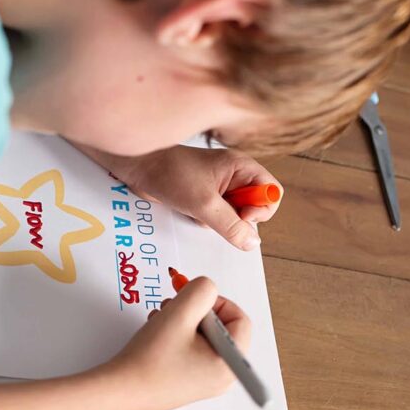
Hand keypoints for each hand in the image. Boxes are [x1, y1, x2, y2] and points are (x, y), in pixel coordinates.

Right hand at [104, 277, 250, 409]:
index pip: (240, 319)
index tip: (190, 301)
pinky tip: (158, 336)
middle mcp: (222, 377)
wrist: (118, 393)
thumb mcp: (179, 313)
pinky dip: (176, 336)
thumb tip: (207, 289)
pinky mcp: (187, 382)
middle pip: (221, 327)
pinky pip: (192, 350)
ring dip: (183, 321)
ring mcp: (205, 382)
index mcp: (229, 364)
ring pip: (204, 336)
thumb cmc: (150, 359)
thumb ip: (201, 291)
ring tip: (161, 322)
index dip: (216, 302)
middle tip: (173, 309)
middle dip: (196, 312)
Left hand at [120, 145, 282, 250]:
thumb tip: (252, 242)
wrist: (137, 167)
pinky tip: (189, 211)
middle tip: (217, 216)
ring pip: (234, 215)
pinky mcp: (205, 196)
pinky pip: (216, 217)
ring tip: (199, 211)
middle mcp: (235, 175)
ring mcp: (220, 186)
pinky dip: (205, 220)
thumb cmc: (169, 173)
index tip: (242, 216)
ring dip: (218, 221)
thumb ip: (230, 224)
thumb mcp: (203, 203)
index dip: (261, 208)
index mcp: (242, 167)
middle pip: (254, 206)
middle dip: (236, 218)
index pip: (272, 192)